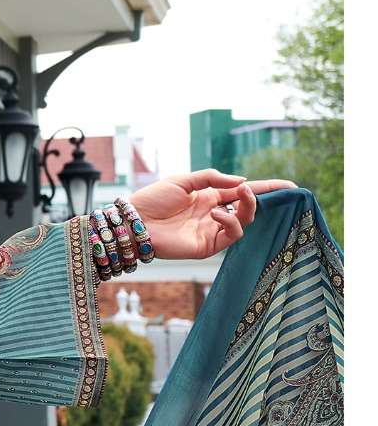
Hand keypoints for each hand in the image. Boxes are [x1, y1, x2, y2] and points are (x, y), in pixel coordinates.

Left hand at [126, 170, 297, 260]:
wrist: (134, 222)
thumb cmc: (154, 199)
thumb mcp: (184, 180)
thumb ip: (213, 179)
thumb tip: (243, 182)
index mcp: (209, 196)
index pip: (243, 192)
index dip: (266, 188)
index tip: (290, 185)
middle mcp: (214, 213)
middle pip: (248, 207)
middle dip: (258, 198)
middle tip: (254, 190)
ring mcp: (212, 231)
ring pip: (243, 222)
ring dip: (246, 208)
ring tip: (240, 195)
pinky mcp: (208, 246)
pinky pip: (231, 235)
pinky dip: (230, 222)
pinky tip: (216, 212)